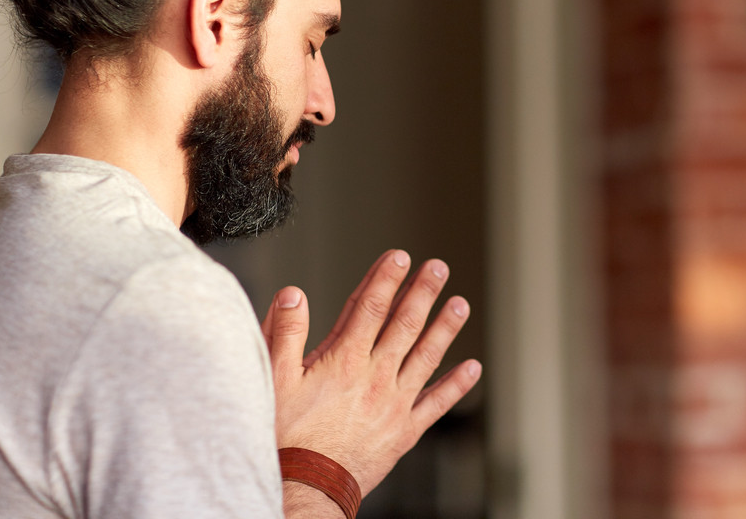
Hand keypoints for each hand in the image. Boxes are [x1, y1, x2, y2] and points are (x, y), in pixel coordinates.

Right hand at [261, 249, 481, 495]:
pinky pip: (436, 404)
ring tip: (460, 304)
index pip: (369, 307)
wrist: (306, 490)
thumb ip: (284, 333)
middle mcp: (375, 377)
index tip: (400, 256)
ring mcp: (394, 403)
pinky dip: (456, 385)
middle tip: (438, 268)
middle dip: (423, 292)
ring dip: (445, 328)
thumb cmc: (286, 439)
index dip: (385, 279)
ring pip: (426, 357)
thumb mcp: (273, 380)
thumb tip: (293, 294)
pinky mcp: (404, 431)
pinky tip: (472, 368)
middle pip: (404, 325)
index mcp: (344, 360)